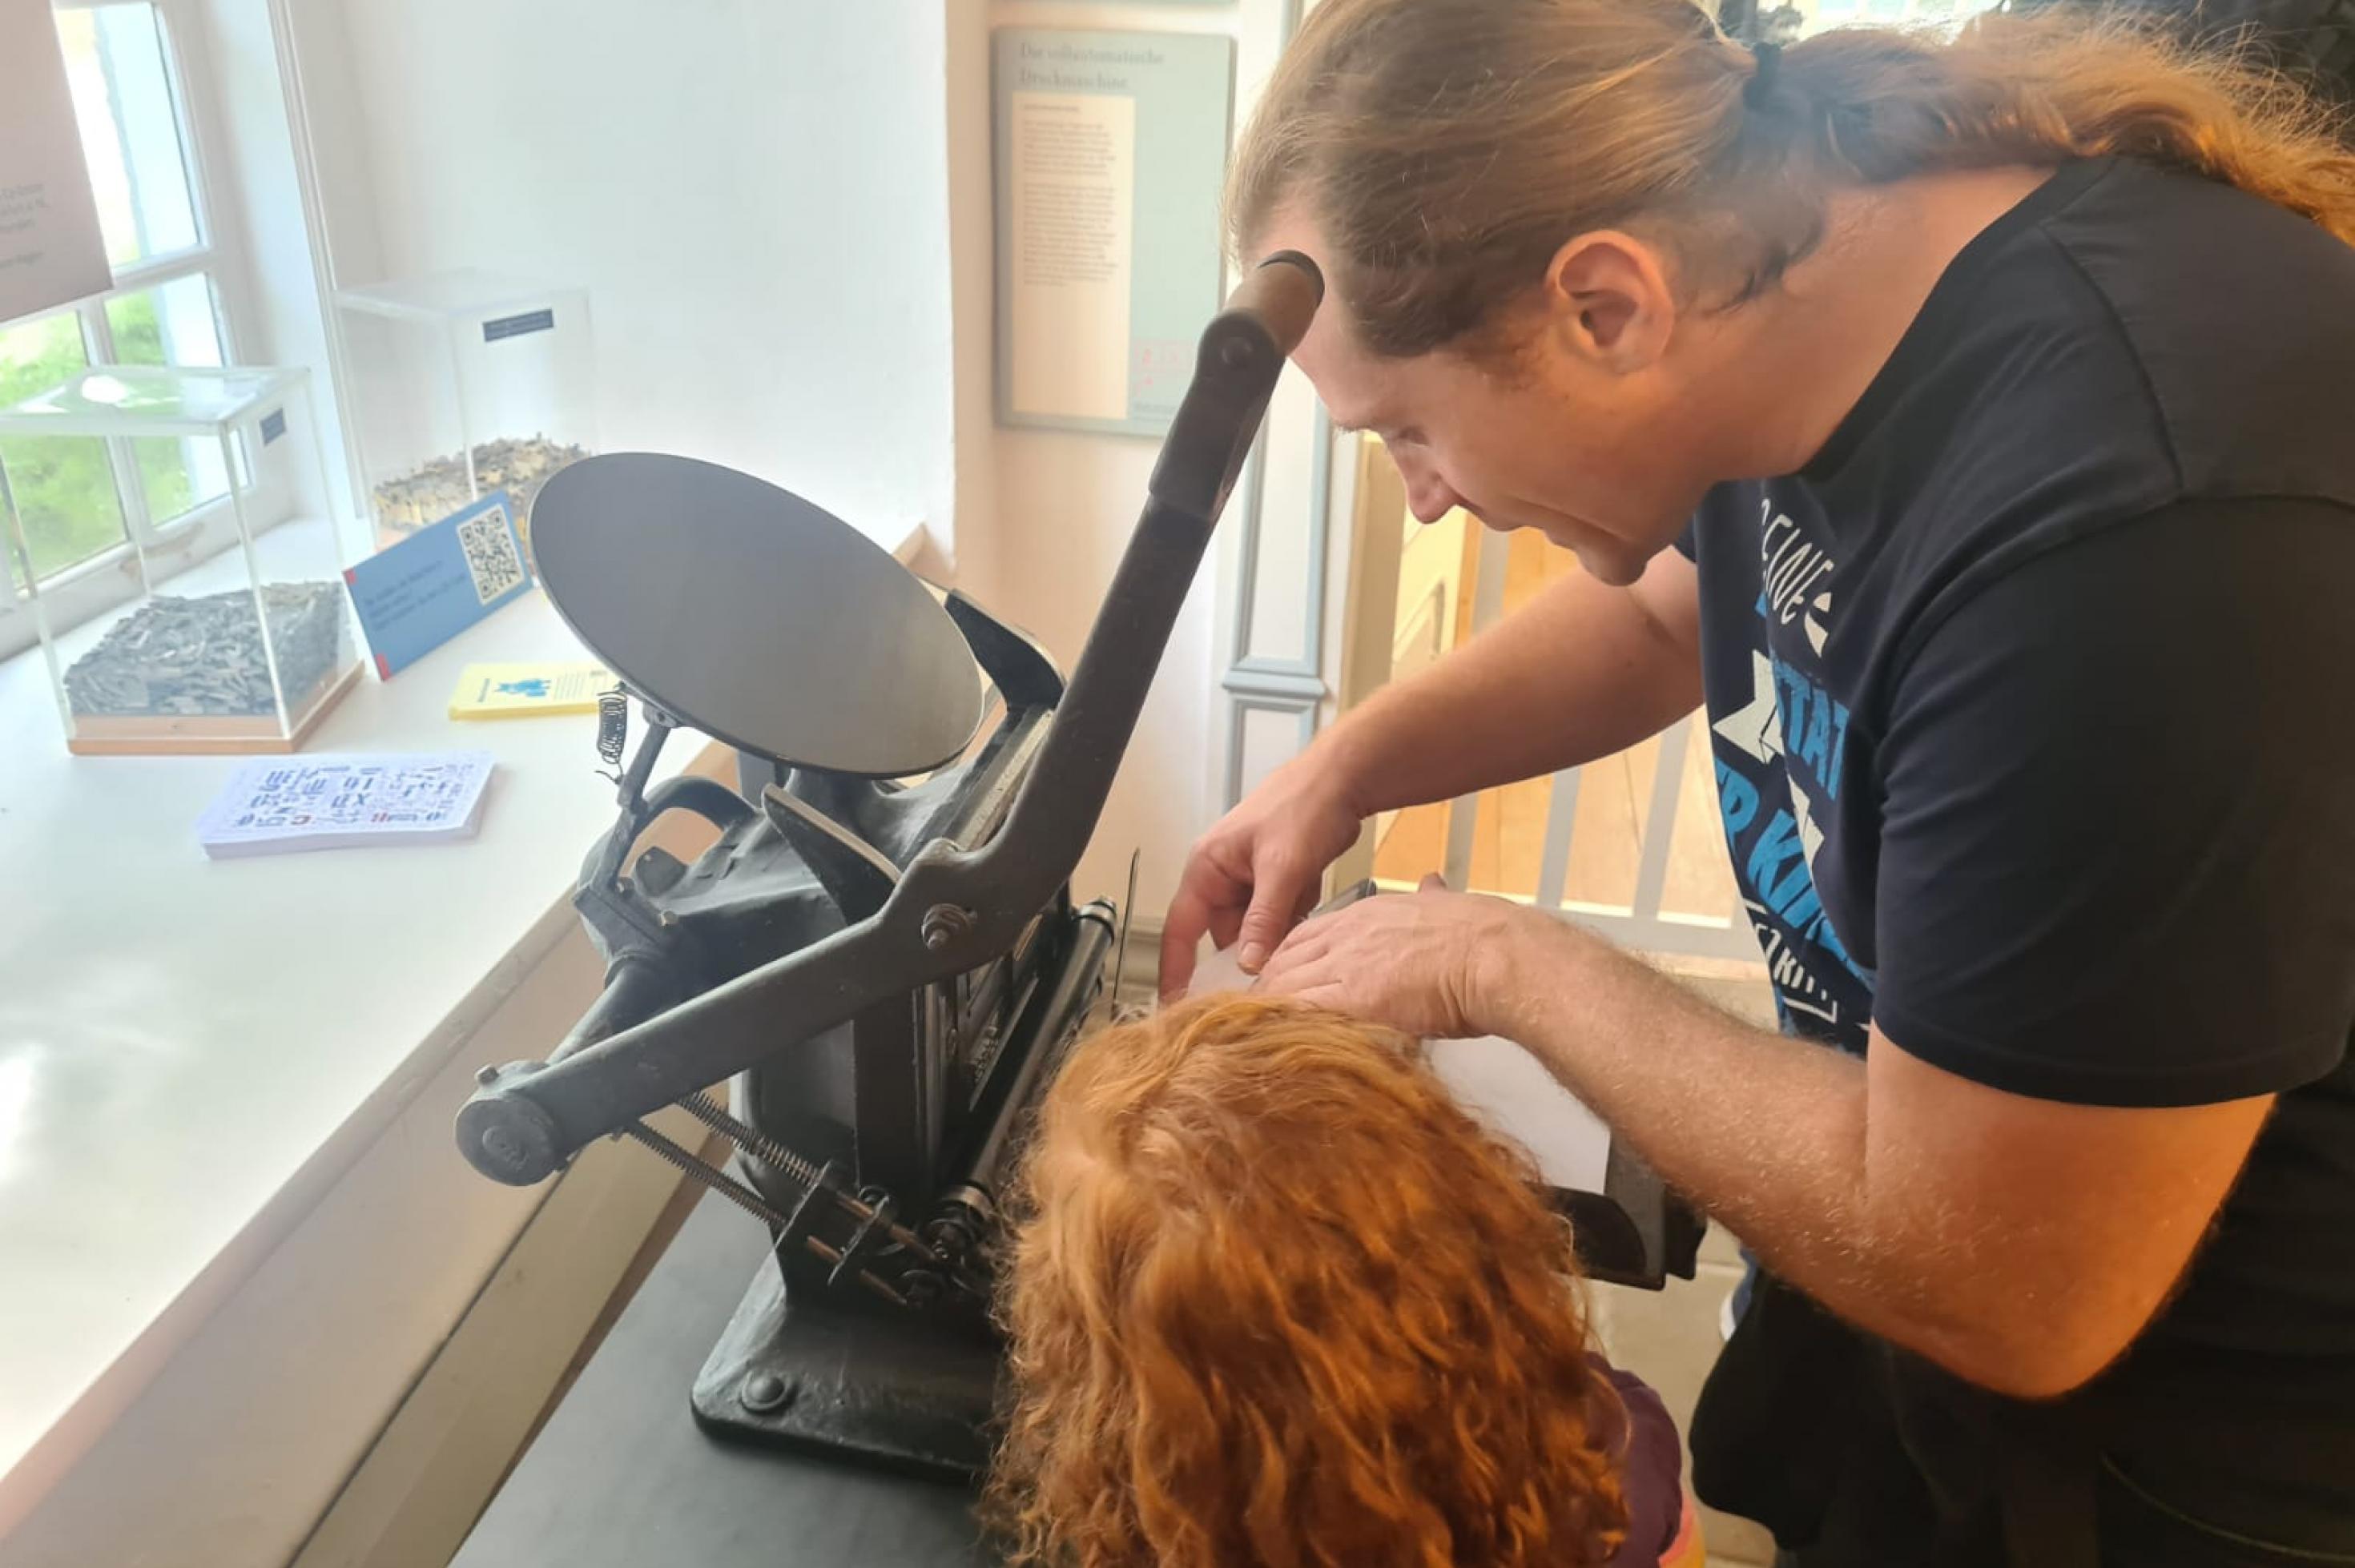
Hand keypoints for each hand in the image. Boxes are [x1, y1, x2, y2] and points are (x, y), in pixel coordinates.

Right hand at [1160, 751, 1366, 995]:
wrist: (1343, 780)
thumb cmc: (1303, 804)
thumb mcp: (1281, 867)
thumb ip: (1264, 919)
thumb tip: (1247, 964)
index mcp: (1207, 868)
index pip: (1179, 928)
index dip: (1175, 969)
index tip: (1176, 1004)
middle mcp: (1224, 878)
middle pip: (1223, 937)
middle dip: (1244, 957)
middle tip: (1260, 984)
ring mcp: (1252, 883)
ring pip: (1255, 933)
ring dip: (1274, 941)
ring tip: (1291, 940)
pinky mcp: (1278, 886)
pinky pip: (1278, 922)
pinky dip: (1292, 926)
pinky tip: (1307, 917)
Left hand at [1255, 874, 1545, 1039]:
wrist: (1493, 953)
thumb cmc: (1480, 936)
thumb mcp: (1445, 903)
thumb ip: (1430, 896)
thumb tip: (1432, 882)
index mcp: (1367, 912)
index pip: (1306, 935)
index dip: (1286, 958)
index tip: (1277, 978)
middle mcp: (1348, 934)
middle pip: (1286, 959)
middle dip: (1267, 986)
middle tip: (1254, 1014)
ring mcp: (1347, 963)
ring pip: (1286, 984)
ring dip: (1269, 1009)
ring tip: (1255, 1034)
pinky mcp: (1354, 997)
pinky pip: (1302, 1009)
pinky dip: (1284, 1024)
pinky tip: (1274, 1039)